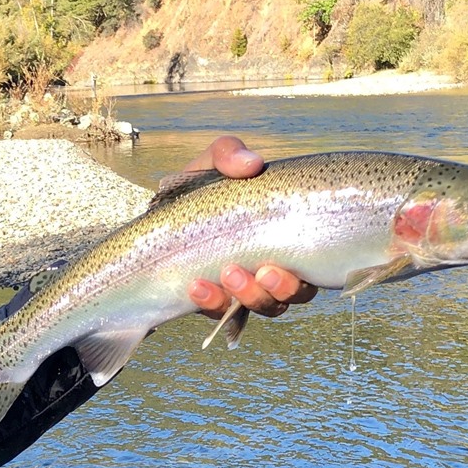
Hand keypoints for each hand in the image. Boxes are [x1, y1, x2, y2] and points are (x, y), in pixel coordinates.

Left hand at [184, 136, 317, 319]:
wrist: (153, 222)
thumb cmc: (193, 193)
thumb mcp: (210, 164)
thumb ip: (228, 153)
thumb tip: (252, 163)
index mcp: (283, 233)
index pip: (314, 256)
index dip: (314, 265)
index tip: (295, 253)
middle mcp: (273, 265)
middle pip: (298, 291)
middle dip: (284, 287)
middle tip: (266, 271)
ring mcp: (246, 288)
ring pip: (267, 306)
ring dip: (252, 296)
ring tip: (229, 274)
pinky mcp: (217, 303)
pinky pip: (224, 313)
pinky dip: (213, 302)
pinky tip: (197, 287)